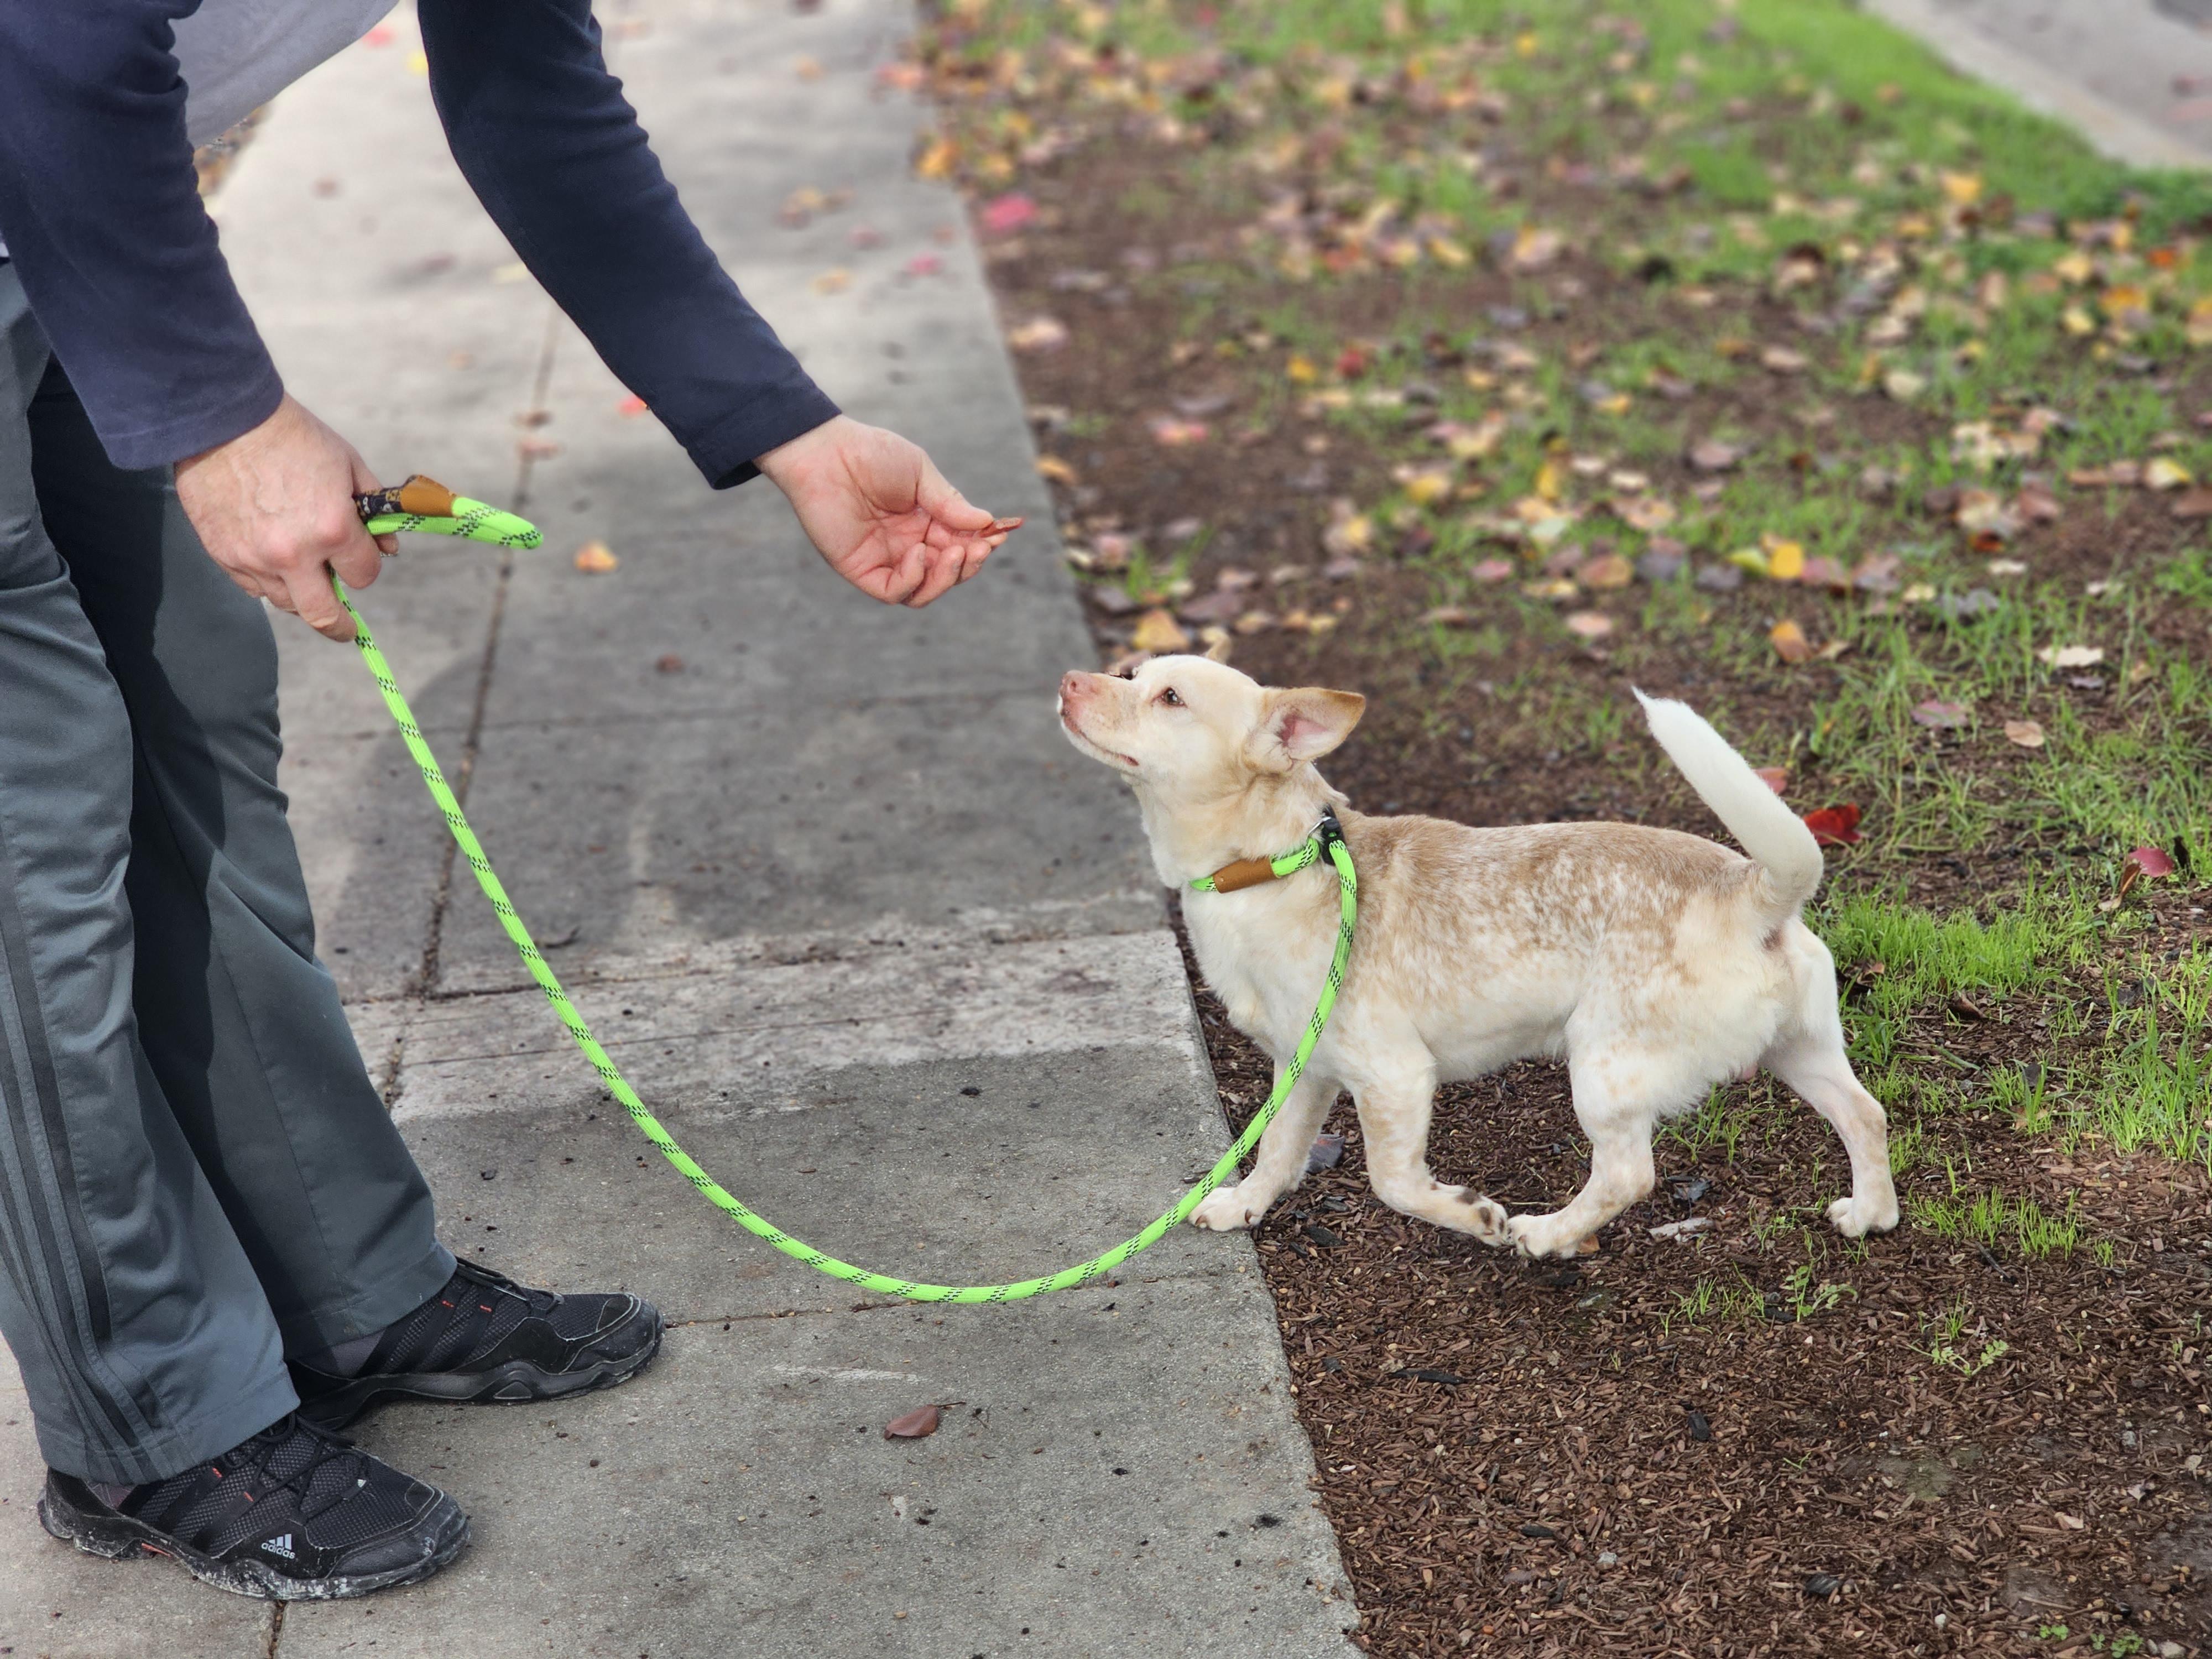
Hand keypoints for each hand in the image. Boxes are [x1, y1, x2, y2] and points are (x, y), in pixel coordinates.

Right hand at [174, 394, 394, 640]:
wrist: (224, 419)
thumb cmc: (293, 436)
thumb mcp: (348, 465)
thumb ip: (373, 511)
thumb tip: (388, 548)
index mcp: (332, 530)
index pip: (364, 575)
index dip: (365, 566)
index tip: (361, 559)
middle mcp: (294, 554)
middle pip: (323, 615)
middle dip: (340, 625)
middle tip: (346, 627)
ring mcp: (255, 559)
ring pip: (286, 604)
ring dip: (302, 596)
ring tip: (306, 579)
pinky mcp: (224, 555)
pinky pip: (253, 588)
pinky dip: (269, 582)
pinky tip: (273, 562)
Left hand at [756, 415, 1015, 606]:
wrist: (826, 453)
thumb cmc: (871, 454)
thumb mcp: (920, 474)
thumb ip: (950, 503)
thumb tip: (987, 523)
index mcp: (925, 522)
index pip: (961, 544)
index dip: (982, 544)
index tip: (1000, 534)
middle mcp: (907, 545)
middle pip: (948, 572)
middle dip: (969, 564)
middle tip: (980, 547)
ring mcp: (885, 560)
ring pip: (926, 590)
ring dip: (948, 578)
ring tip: (956, 552)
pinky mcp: (862, 570)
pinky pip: (896, 592)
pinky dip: (915, 580)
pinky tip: (920, 553)